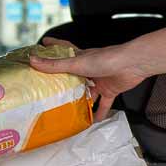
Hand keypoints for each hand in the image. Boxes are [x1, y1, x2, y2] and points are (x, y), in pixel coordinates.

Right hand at [30, 38, 149, 118]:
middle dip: (63, 82)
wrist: (132, 64)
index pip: (63, 49)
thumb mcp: (77, 62)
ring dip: (80, 102)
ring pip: (87, 92)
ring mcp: (99, 79)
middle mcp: (89, 68)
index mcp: (80, 58)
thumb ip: (55, 65)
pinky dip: (98, 112)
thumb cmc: (106, 58)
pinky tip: (92, 122)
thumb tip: (32, 60)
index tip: (43, 43)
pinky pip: (103, 103)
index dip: (54, 46)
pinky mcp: (110, 90)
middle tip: (49, 92)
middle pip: (73, 76)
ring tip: (67, 113)